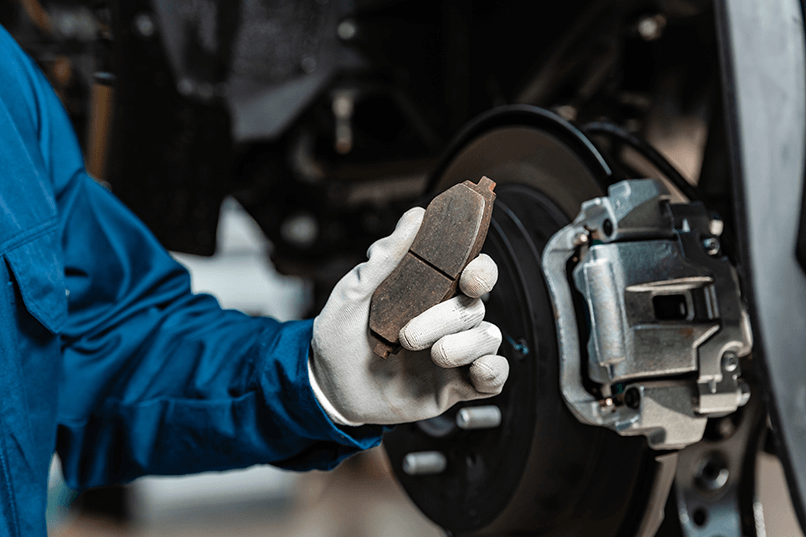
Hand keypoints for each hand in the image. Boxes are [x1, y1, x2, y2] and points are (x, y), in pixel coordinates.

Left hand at [309, 207, 508, 425]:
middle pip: (477, 306)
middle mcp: (446, 320)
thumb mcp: (352, 294)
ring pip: (488, 338)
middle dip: (449, 318)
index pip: (472, 272)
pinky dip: (492, 371)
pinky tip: (473, 372)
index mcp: (429, 293)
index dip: (482, 271)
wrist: (328, 389)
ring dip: (462, 346)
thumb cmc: (339, 337)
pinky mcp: (456, 385)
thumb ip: (385, 258)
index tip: (470, 278)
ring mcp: (454, 353)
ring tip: (431, 355)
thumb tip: (414, 217)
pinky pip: (494, 376)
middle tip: (410, 335)